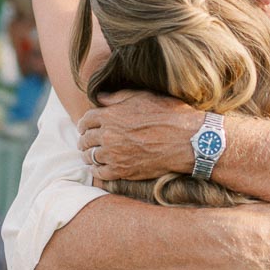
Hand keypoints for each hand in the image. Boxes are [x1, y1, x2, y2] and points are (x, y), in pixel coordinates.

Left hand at [77, 90, 200, 181]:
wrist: (185, 139)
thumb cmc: (167, 114)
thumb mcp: (141, 96)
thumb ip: (117, 97)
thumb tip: (99, 97)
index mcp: (109, 115)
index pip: (86, 120)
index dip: (84, 124)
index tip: (84, 127)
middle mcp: (107, 135)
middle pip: (85, 139)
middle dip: (84, 140)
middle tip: (85, 143)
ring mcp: (114, 154)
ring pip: (90, 157)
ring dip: (88, 155)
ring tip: (91, 155)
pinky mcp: (122, 171)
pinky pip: (100, 173)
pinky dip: (96, 171)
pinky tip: (98, 168)